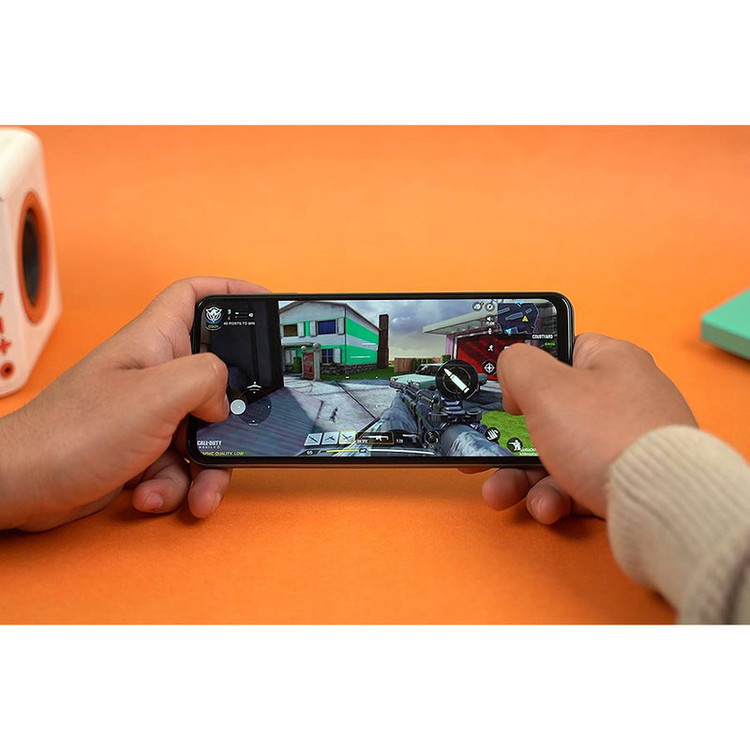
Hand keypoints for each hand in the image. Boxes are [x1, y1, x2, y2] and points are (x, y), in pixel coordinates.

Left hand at [0, 277, 265, 530]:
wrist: (22, 489)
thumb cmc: (73, 434)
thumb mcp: (156, 396)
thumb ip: (207, 378)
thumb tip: (224, 399)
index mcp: (155, 343)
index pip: (196, 296)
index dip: (233, 293)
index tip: (267, 306)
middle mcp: (155, 374)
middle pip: (217, 379)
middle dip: (234, 415)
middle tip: (247, 431)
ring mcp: (149, 414)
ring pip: (205, 433)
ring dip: (208, 468)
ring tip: (198, 492)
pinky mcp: (143, 450)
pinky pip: (182, 465)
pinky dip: (176, 486)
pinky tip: (153, 495)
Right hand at [479, 333, 696, 523]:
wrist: (662, 503)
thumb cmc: (608, 435)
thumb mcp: (545, 386)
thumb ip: (516, 364)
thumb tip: (511, 369)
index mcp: (610, 361)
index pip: (560, 352)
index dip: (525, 371)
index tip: (501, 391)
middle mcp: (622, 398)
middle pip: (550, 413)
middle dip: (512, 440)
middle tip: (485, 453)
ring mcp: (626, 442)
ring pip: (558, 455)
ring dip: (524, 477)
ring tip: (502, 493)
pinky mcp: (628, 480)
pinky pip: (578, 484)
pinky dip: (555, 496)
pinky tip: (546, 507)